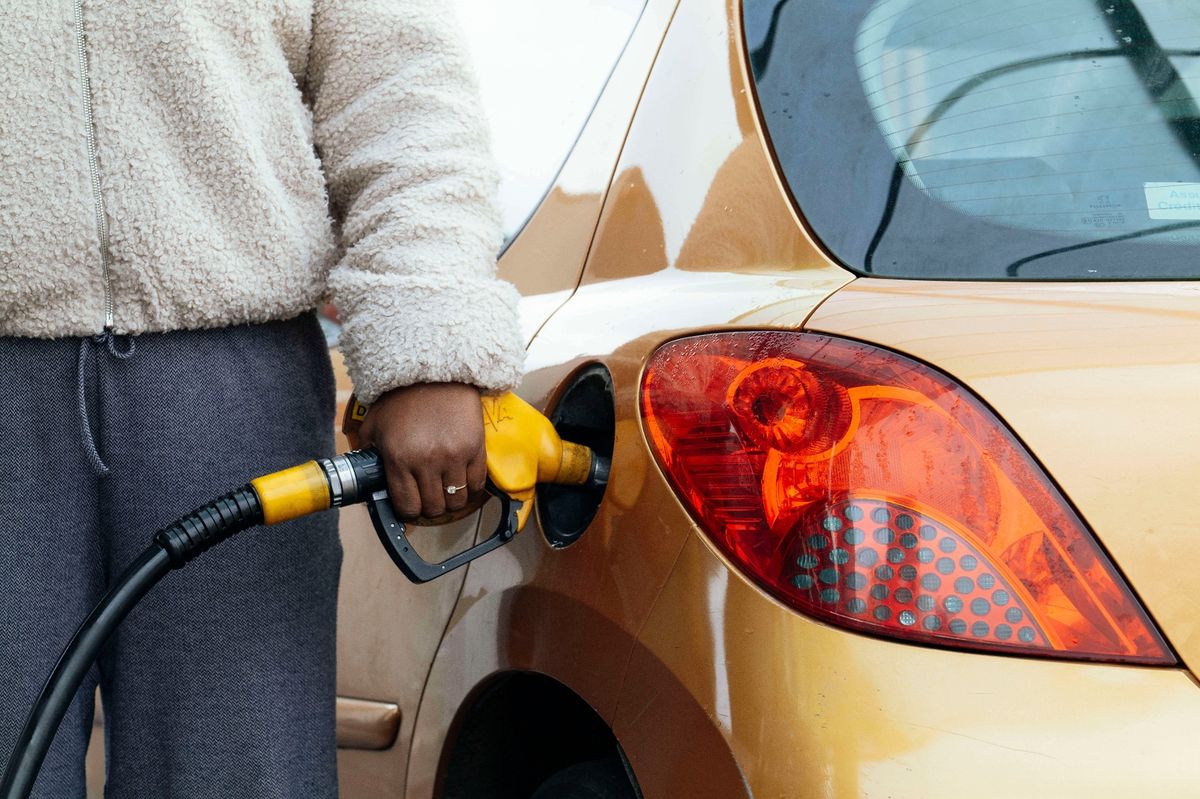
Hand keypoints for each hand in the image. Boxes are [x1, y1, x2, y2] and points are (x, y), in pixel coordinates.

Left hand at [358, 383, 486, 519]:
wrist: (434, 371)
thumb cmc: (402, 397)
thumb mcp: (374, 425)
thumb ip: (369, 454)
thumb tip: (368, 479)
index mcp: (399, 458)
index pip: (407, 507)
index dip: (408, 512)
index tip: (410, 507)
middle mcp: (427, 461)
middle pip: (433, 508)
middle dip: (429, 508)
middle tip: (428, 498)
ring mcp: (454, 456)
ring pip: (456, 501)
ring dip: (450, 500)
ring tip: (446, 490)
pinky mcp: (475, 448)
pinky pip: (476, 484)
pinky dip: (470, 489)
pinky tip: (462, 481)